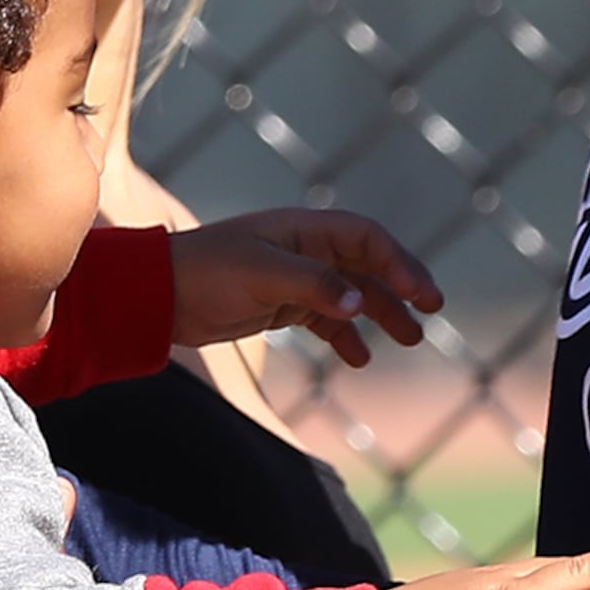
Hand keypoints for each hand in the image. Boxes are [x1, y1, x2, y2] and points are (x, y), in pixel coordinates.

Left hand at [171, 210, 441, 367]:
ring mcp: (295, 278)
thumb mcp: (262, 274)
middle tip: (431, 311)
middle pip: (368, 265)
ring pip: (352, 295)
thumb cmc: (208, 272)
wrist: (158, 295)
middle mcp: (306, 250)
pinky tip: (358, 359)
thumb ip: (314, 285)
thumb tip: (361, 303)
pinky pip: (326, 320)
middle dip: (401, 287)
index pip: (367, 239)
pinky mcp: (281, 306)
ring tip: (409, 340)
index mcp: (304, 230)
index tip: (423, 294)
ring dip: (381, 314)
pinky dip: (345, 337)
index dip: (400, 262)